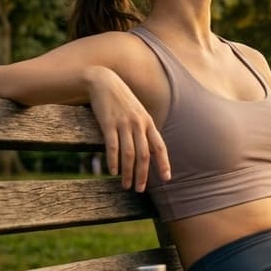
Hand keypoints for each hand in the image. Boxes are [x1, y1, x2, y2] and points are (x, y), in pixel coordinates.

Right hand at [84, 67, 170, 191]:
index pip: (159, 147)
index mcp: (148, 122)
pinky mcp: (108, 123)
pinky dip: (113, 161)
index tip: (166, 178)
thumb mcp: (138, 113)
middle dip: (143, 175)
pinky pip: (112, 146)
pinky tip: (113, 172)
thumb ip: (144, 130)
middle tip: (139, 189)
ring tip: (126, 185)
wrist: (104, 81)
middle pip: (144, 155)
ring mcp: (123, 124)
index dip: (163, 163)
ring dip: (128, 172)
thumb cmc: (121, 100)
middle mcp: (138, 124)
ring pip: (129, 154)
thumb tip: (149, 151)